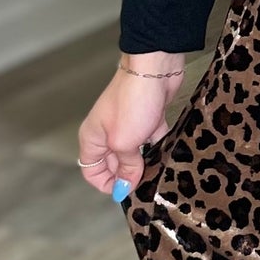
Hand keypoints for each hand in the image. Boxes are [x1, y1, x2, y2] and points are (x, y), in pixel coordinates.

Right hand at [77, 56, 188, 195]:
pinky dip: (158, 149)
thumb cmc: (132, 101)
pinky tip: (168, 155)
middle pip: (113, 165)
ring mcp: (128, 126)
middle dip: (128, 175)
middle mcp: (107, 134)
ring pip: (134, 155)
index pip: (91, 171)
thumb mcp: (125, 143)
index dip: (107, 184)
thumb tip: (123, 188)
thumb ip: (125, 167)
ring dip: (145, 163)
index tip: (125, 190)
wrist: (155, 69)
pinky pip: (151, 142)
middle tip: (145, 182)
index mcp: (92, 139)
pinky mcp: (148, 120)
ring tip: (157, 172)